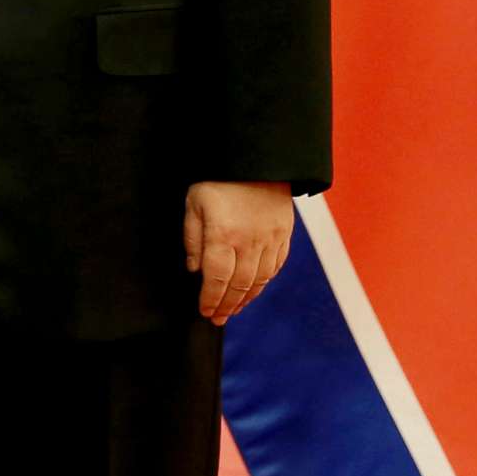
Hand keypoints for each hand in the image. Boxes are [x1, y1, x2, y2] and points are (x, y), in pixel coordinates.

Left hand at [182, 180, 292, 325]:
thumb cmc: (219, 178)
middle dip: (227, 305)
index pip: (216, 278)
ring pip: (259, 280)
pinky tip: (254, 288)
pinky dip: (264, 282)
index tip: (205, 311)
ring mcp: (270, 239)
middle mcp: (249, 241)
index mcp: (222, 234)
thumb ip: (193, 238)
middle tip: (218, 318)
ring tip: (234, 309)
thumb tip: (195, 269)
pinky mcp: (283, 234)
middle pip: (238, 285)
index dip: (210, 299)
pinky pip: (275, 266)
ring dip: (246, 299)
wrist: (256, 156)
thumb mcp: (194, 202)